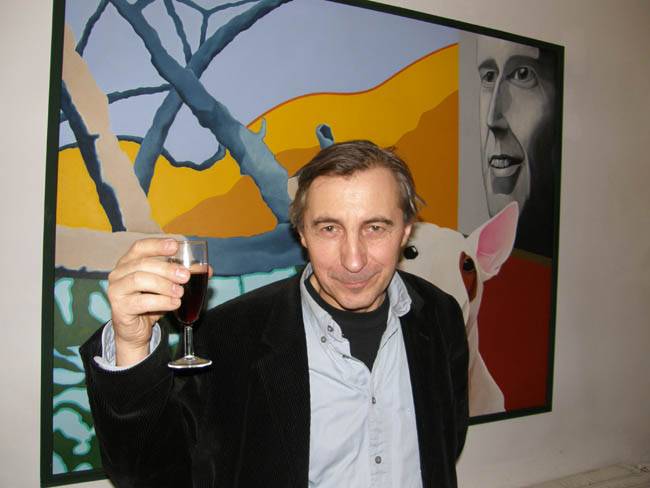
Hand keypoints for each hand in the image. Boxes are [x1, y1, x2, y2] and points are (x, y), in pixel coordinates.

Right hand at [106, 238, 191, 365]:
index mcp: (129, 262)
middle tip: (185, 276)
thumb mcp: (167, 287)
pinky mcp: (118, 307)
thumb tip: (207, 269)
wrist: (135, 331)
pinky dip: (160, 301)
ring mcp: (116, 290)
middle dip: (167, 268)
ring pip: (139, 279)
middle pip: (143, 263)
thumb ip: (184, 276)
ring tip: (180, 293)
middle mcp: (119, 273)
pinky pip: (140, 302)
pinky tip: (174, 304)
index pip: (140, 247)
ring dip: (164, 285)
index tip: (175, 246)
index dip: (157, 245)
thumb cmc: (150, 302)